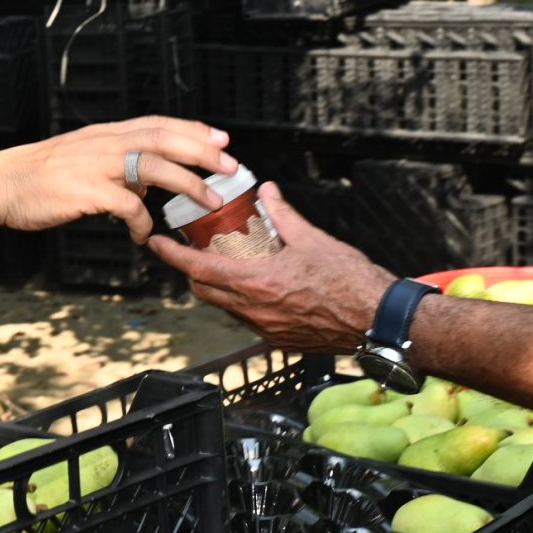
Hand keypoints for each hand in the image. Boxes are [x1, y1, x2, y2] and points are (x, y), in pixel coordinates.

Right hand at [0, 116, 235, 242]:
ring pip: (154, 167)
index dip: (192, 130)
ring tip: (211, 202)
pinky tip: (143, 235)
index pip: (157, 124)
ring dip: (188, 184)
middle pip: (164, 139)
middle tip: (231, 165)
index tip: (221, 138)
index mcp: (104, 134)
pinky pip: (127, 207)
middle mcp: (104, 144)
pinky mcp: (86, 191)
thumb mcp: (80, 159)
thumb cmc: (36, 176)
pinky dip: (142, 222)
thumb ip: (115, 167)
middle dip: (202, 151)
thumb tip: (145, 186)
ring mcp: (96, 166)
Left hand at [146, 184, 392, 349]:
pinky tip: (258, 287)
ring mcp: (266, 329)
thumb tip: (266, 191)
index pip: (198, 269)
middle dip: (191, 271)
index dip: (172, 255)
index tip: (155, 243)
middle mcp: (255, 311)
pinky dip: (242, 302)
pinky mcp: (280, 340)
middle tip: (191, 250)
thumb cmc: (350, 281)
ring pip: (225, 307)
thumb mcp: (312, 239)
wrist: (377, 320)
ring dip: (218, 287)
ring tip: (226, 264)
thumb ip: (282, 214)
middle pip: (204, 291)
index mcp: (257, 283)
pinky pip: (248, 320)